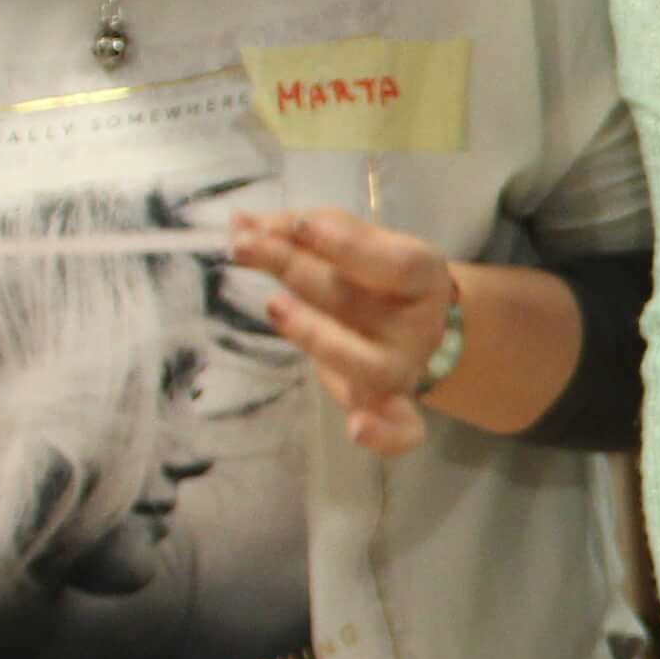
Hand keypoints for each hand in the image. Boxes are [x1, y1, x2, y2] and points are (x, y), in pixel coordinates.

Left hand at [234, 206, 460, 456]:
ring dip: (319, 336)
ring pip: (367, 364)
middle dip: (295, 269)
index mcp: (420, 276)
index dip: (346, 244)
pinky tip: (359, 431)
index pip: (391, 262)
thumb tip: (240, 223)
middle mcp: (415, 325)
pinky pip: (403, 430)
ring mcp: (402, 369)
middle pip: (356, 301)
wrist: (417, 327)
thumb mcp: (357, 243)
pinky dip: (386, 436)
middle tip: (246, 247)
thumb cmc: (375, 277)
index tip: (298, 225)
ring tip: (274, 307)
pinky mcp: (388, 406)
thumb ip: (305, 231)